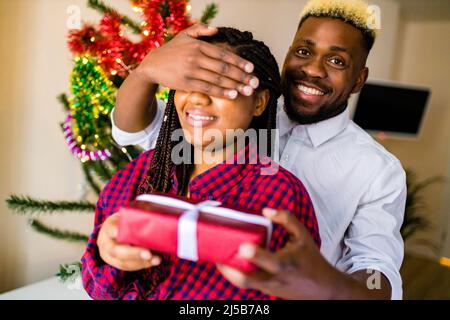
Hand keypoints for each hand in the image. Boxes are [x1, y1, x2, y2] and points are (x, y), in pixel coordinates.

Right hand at [97, 213, 160, 271]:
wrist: (114, 231)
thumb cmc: (125, 221)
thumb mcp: (127, 215)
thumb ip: (136, 217)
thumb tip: (154, 217)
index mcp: (108, 227)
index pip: (111, 229)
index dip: (116, 231)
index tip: (121, 233)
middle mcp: (105, 243)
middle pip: (117, 250)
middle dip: (134, 253)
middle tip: (148, 254)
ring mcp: (108, 256)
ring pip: (123, 262)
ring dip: (141, 262)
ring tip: (156, 259)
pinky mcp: (115, 263)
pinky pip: (128, 267)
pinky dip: (143, 265)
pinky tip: (154, 261)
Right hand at [135, 23, 258, 98]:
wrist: (152, 65)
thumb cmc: (171, 51)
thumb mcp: (184, 36)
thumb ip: (200, 30)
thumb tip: (216, 29)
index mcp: (199, 46)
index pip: (223, 54)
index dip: (239, 62)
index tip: (251, 68)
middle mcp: (196, 57)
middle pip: (224, 68)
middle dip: (242, 76)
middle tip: (255, 82)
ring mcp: (192, 71)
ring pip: (218, 79)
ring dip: (235, 85)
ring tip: (248, 90)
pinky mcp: (187, 83)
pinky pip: (208, 88)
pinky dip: (222, 92)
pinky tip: (233, 95)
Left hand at [217, 208, 347, 299]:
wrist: (323, 289)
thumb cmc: (311, 259)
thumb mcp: (303, 236)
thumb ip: (286, 220)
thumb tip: (265, 211)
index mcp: (287, 263)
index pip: (270, 261)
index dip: (255, 255)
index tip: (242, 246)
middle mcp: (275, 278)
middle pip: (248, 280)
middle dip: (228, 270)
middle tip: (216, 255)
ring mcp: (268, 287)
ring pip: (243, 284)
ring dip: (227, 273)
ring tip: (216, 256)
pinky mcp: (265, 291)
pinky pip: (245, 284)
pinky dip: (234, 275)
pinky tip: (226, 263)